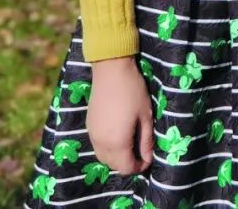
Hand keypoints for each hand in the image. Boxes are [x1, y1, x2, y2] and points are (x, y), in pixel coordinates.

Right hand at [86, 57, 153, 173]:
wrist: (111, 70)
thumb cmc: (133, 91)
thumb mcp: (145, 116)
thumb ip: (146, 140)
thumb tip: (148, 158)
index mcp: (117, 142)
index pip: (126, 167)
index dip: (139, 166)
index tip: (148, 157)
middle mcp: (101, 143)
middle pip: (113, 165)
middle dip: (127, 163)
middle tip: (140, 150)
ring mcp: (92, 134)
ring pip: (103, 157)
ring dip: (116, 156)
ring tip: (130, 142)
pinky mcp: (89, 125)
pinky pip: (97, 145)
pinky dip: (107, 147)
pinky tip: (117, 134)